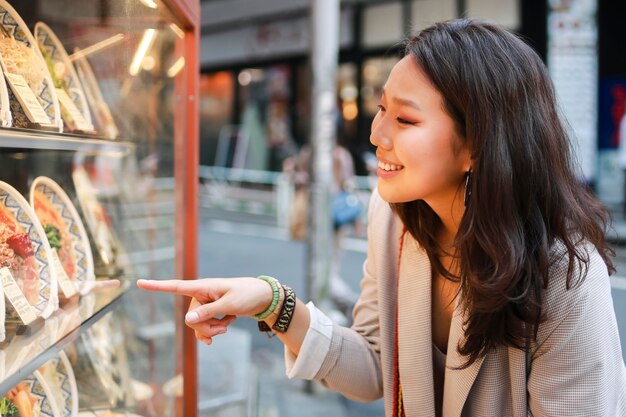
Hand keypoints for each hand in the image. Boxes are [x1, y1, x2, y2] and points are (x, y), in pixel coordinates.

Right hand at [137, 277, 273, 343]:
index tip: (140, 282)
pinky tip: (224, 329)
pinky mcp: (211, 312)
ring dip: (212, 329)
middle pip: (190, 318)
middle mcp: (201, 295)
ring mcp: (205, 304)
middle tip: (225, 325)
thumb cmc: (247, 295)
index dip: (157, 286)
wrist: (263, 298)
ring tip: (228, 324)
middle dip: (207, 326)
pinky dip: (214, 331)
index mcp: (203, 287)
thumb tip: (186, 320)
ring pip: (197, 325)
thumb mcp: (229, 305)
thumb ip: (208, 312)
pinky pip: (204, 327)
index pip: (176, 286)